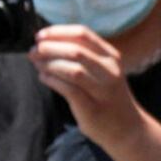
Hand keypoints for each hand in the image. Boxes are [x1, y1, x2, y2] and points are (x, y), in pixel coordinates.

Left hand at [29, 23, 146, 145]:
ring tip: (37, 64)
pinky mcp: (92, 108)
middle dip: (49, 48)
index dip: (58, 32)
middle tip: (33, 51)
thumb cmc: (108, 97)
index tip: (40, 36)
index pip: (83, 34)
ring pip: (72, 69)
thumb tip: (47, 43)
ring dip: (49, 64)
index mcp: (111, 56)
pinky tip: (44, 78)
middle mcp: (110, 71)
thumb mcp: (103, 71)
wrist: (127, 129)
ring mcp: (103, 90)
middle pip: (76, 50)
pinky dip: (52, 81)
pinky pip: (68, 89)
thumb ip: (83, 57)